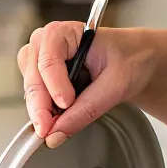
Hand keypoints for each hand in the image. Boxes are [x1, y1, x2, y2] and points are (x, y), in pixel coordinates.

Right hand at [17, 24, 159, 147]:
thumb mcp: (116, 85)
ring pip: (30, 89)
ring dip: (39, 111)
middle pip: (33, 77)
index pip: (49, 59)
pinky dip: (43, 113)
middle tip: (49, 130)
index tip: (65, 105)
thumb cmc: (131, 59)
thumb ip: (85, 110)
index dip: (54, 85)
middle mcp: (47, 44)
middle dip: (40, 106)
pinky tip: (55, 121)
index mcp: (66, 32)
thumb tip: (56, 135)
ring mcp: (41, 61)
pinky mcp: (43, 79)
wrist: (136, 62)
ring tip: (55, 126)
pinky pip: (34, 99)